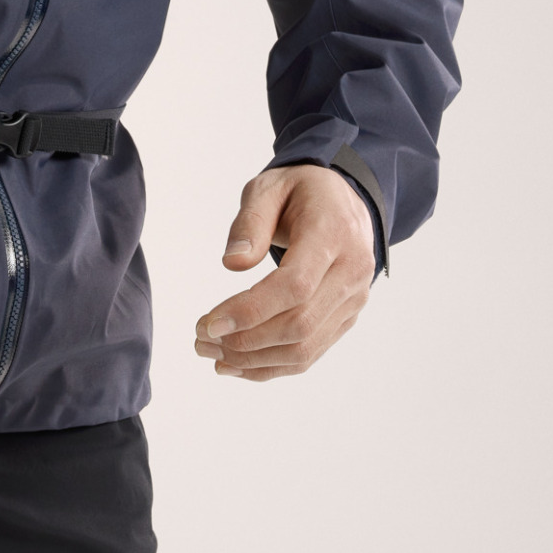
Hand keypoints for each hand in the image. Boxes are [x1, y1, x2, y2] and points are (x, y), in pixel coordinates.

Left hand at [194, 165, 373, 380]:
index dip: (252, 310)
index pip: (296, 285)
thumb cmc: (300, 191)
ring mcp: (353, 299)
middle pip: (299, 324)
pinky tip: (237, 364)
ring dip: (254, 360)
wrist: (343, 200)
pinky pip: (310, 352)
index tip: (210, 323)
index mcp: (333, 233)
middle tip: (200, 338)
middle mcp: (352, 272)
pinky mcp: (346, 317)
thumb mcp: (269, 188)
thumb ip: (250, 222)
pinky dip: (272, 365)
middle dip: (245, 340)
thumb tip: (232, 264)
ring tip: (211, 352)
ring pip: (305, 347)